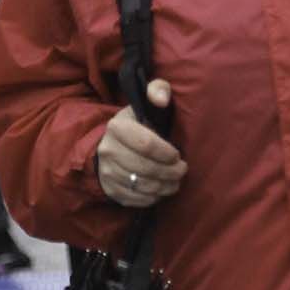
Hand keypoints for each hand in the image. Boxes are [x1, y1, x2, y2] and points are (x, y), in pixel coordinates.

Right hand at [96, 80, 186, 208]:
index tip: (177, 155)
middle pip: (145, 168)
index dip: (166, 153)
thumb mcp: (144, 103)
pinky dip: (152, 197)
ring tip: (175, 181)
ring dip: (164, 187)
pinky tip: (161, 189)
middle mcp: (108, 150)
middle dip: (170, 172)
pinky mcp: (110, 189)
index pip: (146, 144)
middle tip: (182, 170)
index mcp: (117, 127)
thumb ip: (157, 90)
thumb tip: (162, 99)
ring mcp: (107, 172)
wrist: (109, 145)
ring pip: (142, 186)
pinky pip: (135, 199)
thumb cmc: (136, 125)